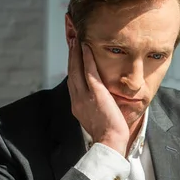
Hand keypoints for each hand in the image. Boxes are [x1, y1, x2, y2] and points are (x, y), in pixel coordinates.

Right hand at [67, 38, 129, 155]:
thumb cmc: (108, 134)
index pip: (72, 79)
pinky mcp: (95, 94)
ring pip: (76, 68)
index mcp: (77, 104)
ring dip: (75, 51)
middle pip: (70, 70)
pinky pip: (89, 72)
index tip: (72, 52)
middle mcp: (77, 98)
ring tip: (75, 37)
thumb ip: (95, 106)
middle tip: (70, 37)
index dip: (72, 64)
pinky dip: (86, 58)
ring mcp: (84, 96)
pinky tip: (86, 46)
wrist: (110, 143)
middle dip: (70, 53)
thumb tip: (101, 98)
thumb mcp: (97, 118)